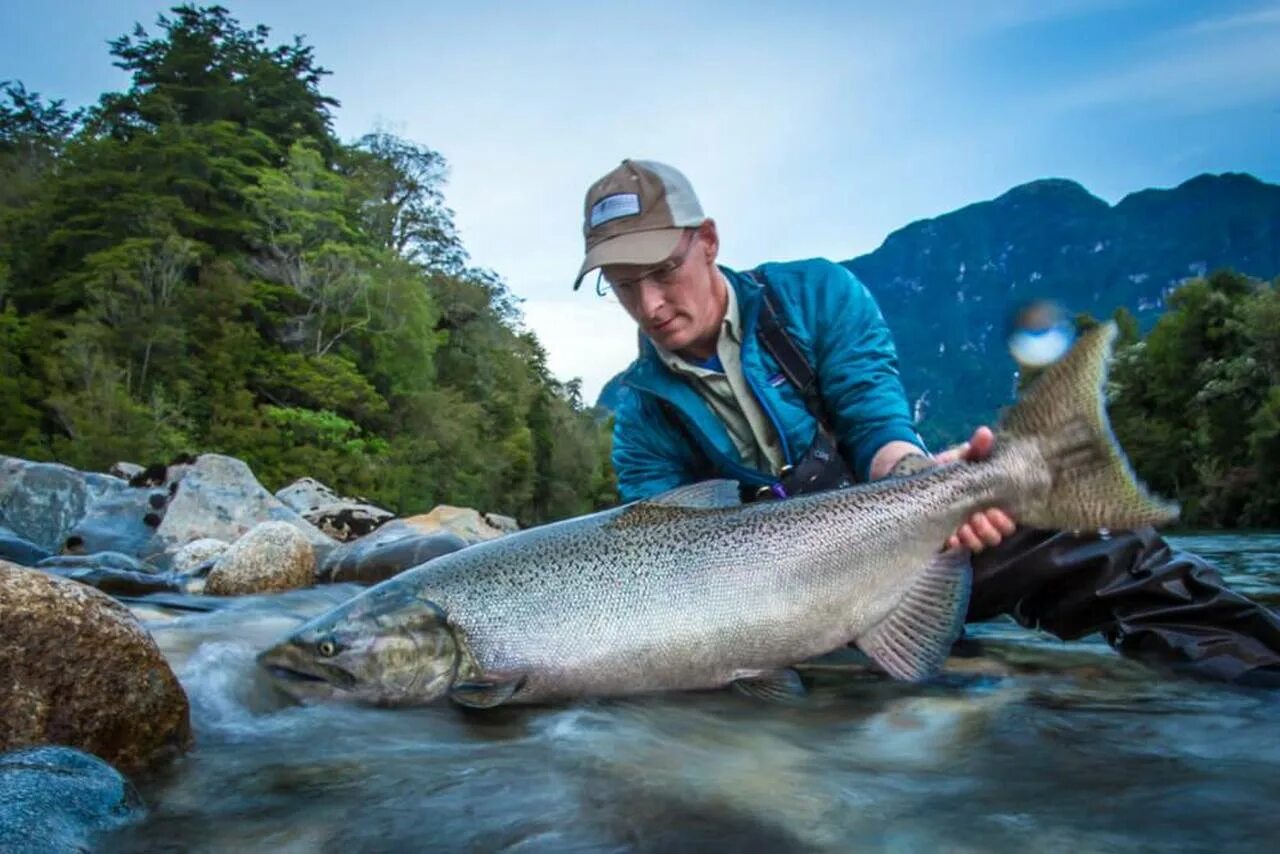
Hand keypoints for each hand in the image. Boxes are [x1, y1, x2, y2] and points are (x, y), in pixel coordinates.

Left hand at [937, 426, 1016, 552]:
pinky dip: (955, 543)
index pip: (1007, 520)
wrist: (914, 476)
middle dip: (989, 529)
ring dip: (974, 537)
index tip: (993, 510)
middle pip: (995, 537)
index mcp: (989, 503)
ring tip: (964, 526)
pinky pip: (955, 548)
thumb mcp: (960, 457)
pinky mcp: (944, 537)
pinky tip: (950, 536)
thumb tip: (985, 432)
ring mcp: (963, 531)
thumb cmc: (945, 468)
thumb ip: (976, 448)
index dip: (1005, 520)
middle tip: (977, 517)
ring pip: (978, 545)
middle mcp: (979, 521)